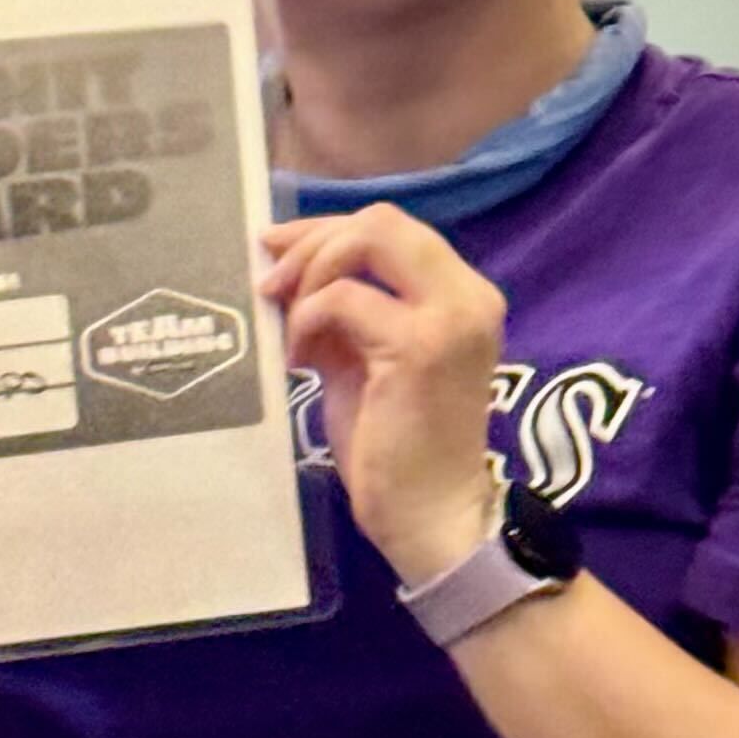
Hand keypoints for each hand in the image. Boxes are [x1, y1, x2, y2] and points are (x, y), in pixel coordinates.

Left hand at [259, 203, 502, 584]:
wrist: (432, 517)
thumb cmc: (397, 447)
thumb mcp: (365, 361)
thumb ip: (341, 311)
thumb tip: (283, 266)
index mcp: (461, 294)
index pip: (390, 228)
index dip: (326, 230)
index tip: (277, 251)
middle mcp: (467, 295)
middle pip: (381, 220)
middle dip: (313, 241)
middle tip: (272, 284)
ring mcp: (449, 318)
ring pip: (365, 241)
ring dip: (308, 276)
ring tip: (289, 327)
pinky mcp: (420, 347)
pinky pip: (343, 300)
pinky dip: (307, 320)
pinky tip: (301, 362)